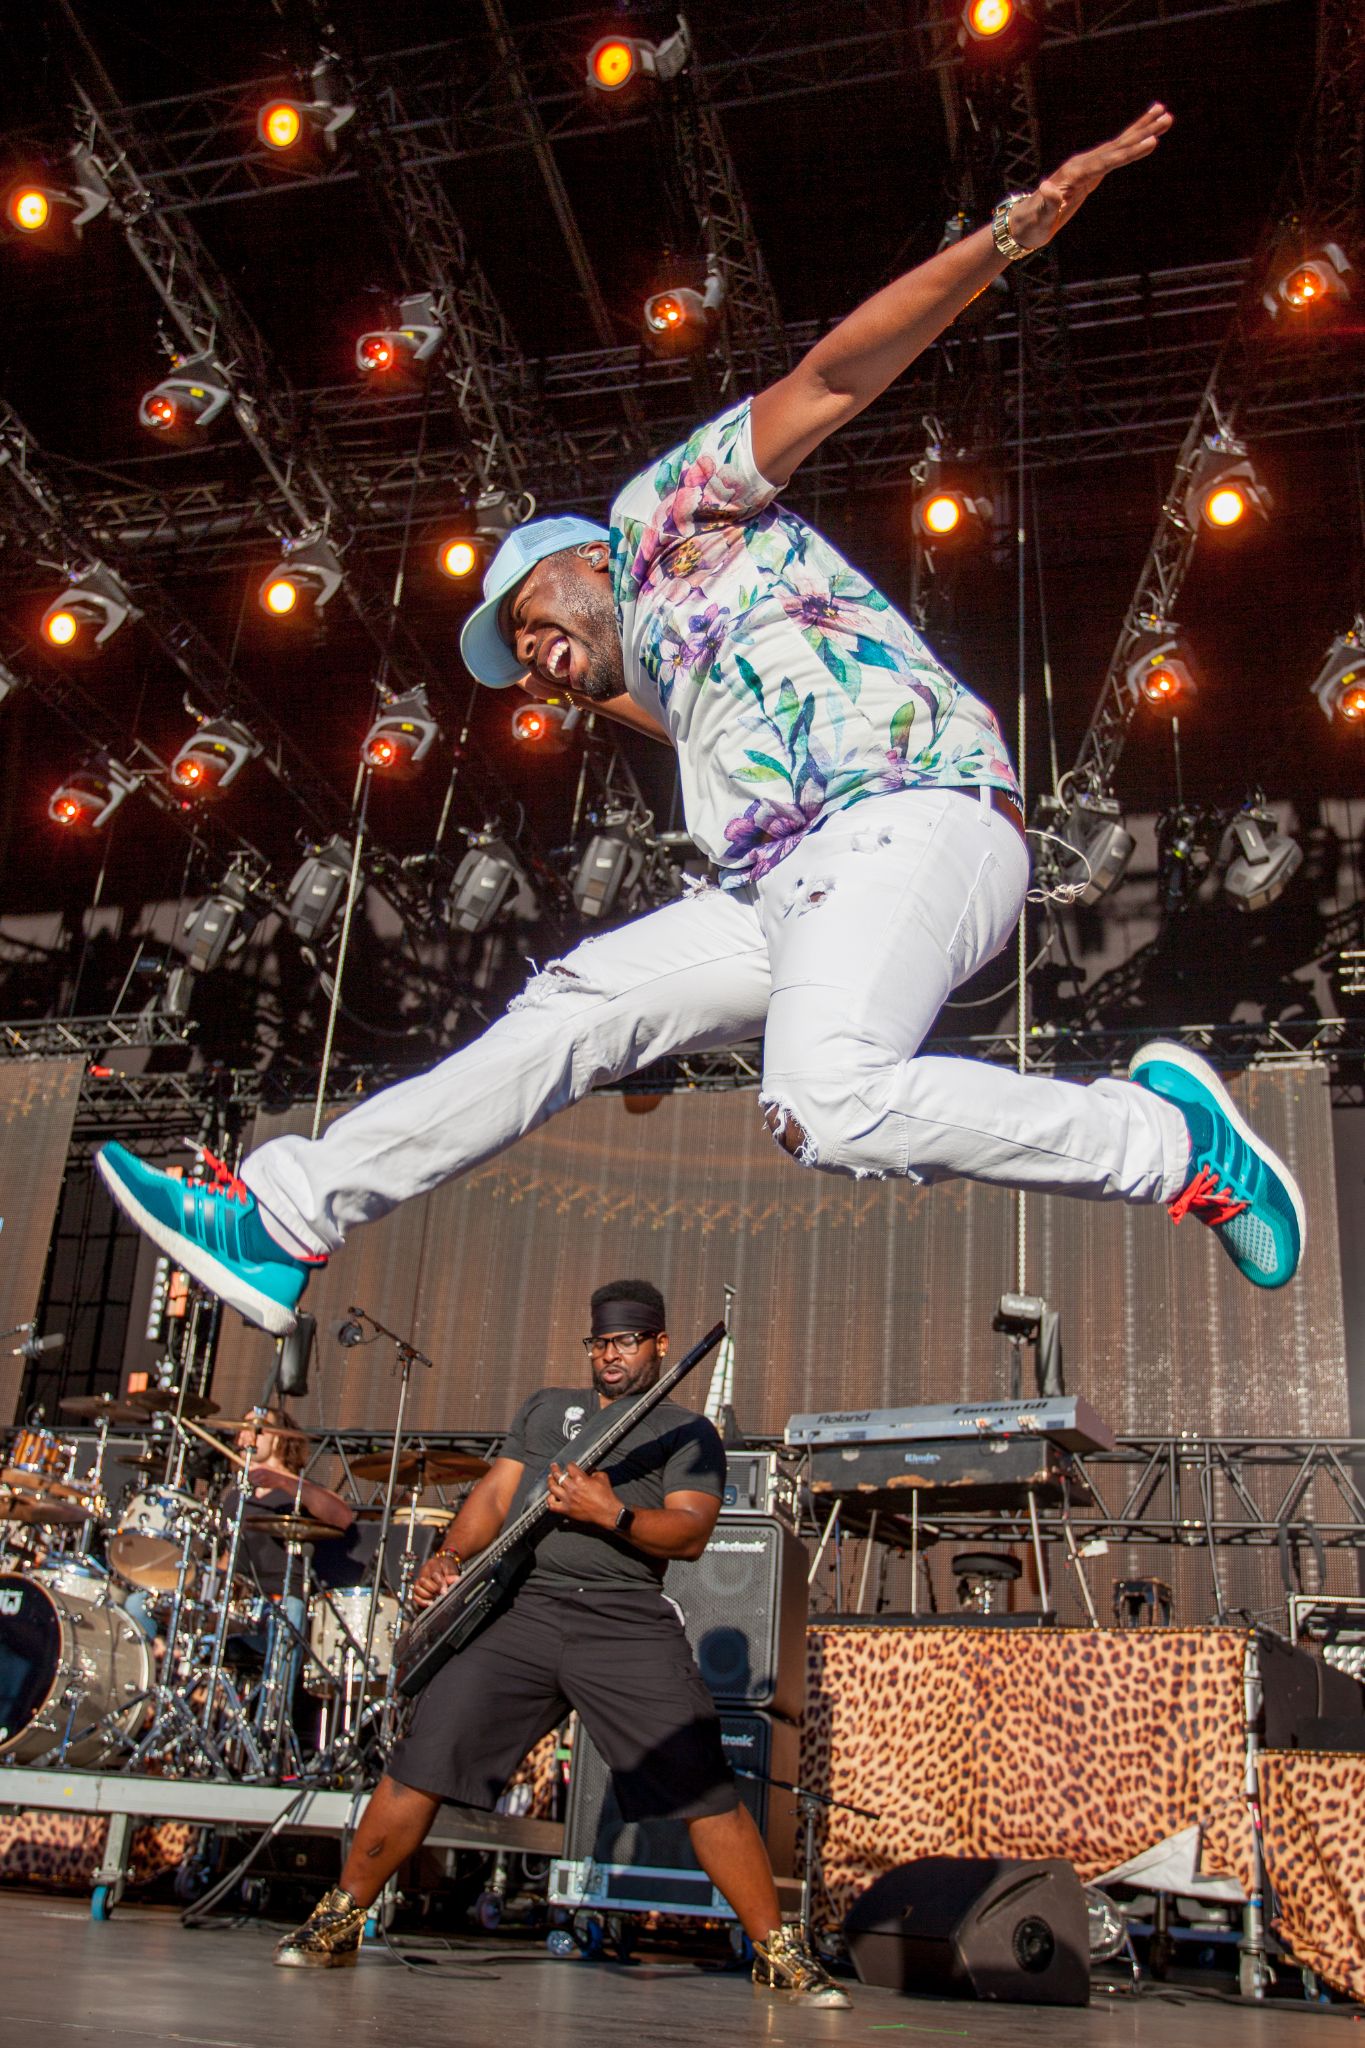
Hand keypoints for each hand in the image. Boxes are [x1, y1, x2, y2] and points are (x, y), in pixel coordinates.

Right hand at [412, 1551, 460, 1609]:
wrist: (442, 1567)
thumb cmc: (446, 1568)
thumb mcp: (451, 1569)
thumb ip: (452, 1575)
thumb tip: (455, 1580)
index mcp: (433, 1563)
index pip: (435, 1574)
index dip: (440, 1584)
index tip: (445, 1592)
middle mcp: (423, 1570)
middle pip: (424, 1581)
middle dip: (433, 1590)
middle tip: (441, 1595)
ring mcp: (418, 1579)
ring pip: (417, 1588)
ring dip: (427, 1596)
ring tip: (436, 1598)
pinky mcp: (417, 1587)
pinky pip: (415, 1596)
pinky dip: (421, 1601)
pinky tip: (430, 1603)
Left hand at [546, 1461, 618, 1528]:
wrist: (607, 1512)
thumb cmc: (606, 1497)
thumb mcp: (602, 1477)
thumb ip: (594, 1472)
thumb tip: (590, 1471)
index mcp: (580, 1478)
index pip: (570, 1467)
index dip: (570, 1465)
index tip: (570, 1465)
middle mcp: (572, 1488)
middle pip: (558, 1475)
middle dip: (555, 1469)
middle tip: (554, 1467)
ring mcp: (567, 1499)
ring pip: (552, 1488)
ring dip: (550, 1482)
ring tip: (550, 1479)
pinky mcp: (566, 1510)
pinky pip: (552, 1505)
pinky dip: (549, 1500)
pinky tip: (551, 1497)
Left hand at [1006, 103, 1172, 251]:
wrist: (1026, 222)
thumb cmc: (1033, 224)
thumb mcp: (1039, 218)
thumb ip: (1046, 203)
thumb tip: (1047, 188)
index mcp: (1074, 174)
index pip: (1107, 161)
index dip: (1129, 153)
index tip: (1151, 142)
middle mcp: (1082, 163)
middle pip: (1118, 145)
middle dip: (1143, 132)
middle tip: (1167, 117)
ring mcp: (1087, 164)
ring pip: (1120, 144)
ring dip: (1143, 129)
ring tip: (1165, 114)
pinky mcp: (1092, 170)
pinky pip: (1116, 153)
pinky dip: (1132, 142)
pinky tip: (1146, 133)